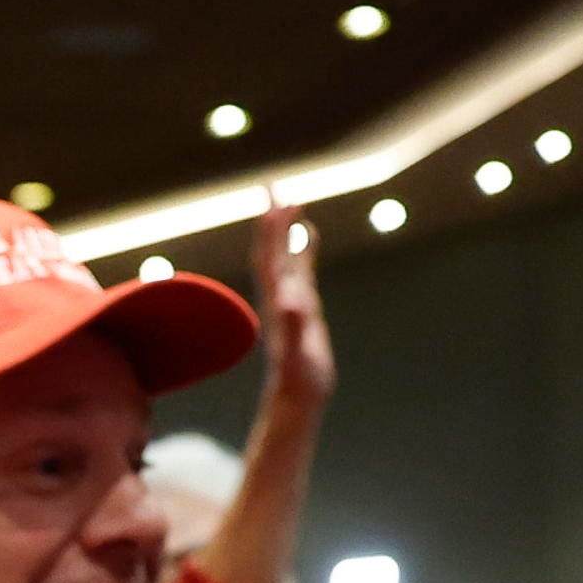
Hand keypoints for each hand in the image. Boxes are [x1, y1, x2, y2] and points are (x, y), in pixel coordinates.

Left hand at [251, 194, 333, 416]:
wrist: (295, 397)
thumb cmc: (298, 376)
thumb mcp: (298, 350)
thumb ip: (294, 325)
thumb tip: (291, 302)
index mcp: (279, 297)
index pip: (272, 254)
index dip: (272, 228)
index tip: (276, 198)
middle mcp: (281, 294)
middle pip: (273, 248)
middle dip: (273, 218)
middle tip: (274, 186)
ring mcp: (291, 299)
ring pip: (286, 255)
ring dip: (286, 228)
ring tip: (292, 201)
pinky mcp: (303, 308)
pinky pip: (303, 269)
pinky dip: (305, 248)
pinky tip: (310, 235)